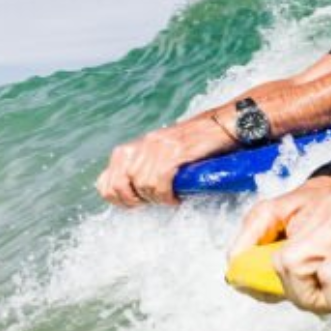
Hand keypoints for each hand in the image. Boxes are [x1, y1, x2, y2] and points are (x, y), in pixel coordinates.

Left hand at [96, 119, 219, 206]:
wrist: (224, 124)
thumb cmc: (197, 143)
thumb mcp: (165, 152)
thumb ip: (148, 166)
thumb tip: (136, 191)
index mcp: (136, 146)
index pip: (106, 178)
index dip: (115, 198)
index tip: (131, 205)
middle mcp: (144, 144)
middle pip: (122, 183)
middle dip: (135, 200)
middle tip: (152, 204)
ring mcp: (160, 147)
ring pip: (142, 184)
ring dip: (155, 198)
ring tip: (169, 198)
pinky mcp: (176, 151)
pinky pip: (161, 180)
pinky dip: (167, 195)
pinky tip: (176, 197)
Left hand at [229, 152, 330, 314]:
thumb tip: (323, 268)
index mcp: (323, 194)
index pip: (262, 217)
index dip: (244, 254)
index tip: (247, 283)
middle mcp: (324, 204)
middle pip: (278, 260)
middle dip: (296, 294)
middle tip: (328, 303)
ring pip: (292, 270)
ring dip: (315, 299)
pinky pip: (329, 277)